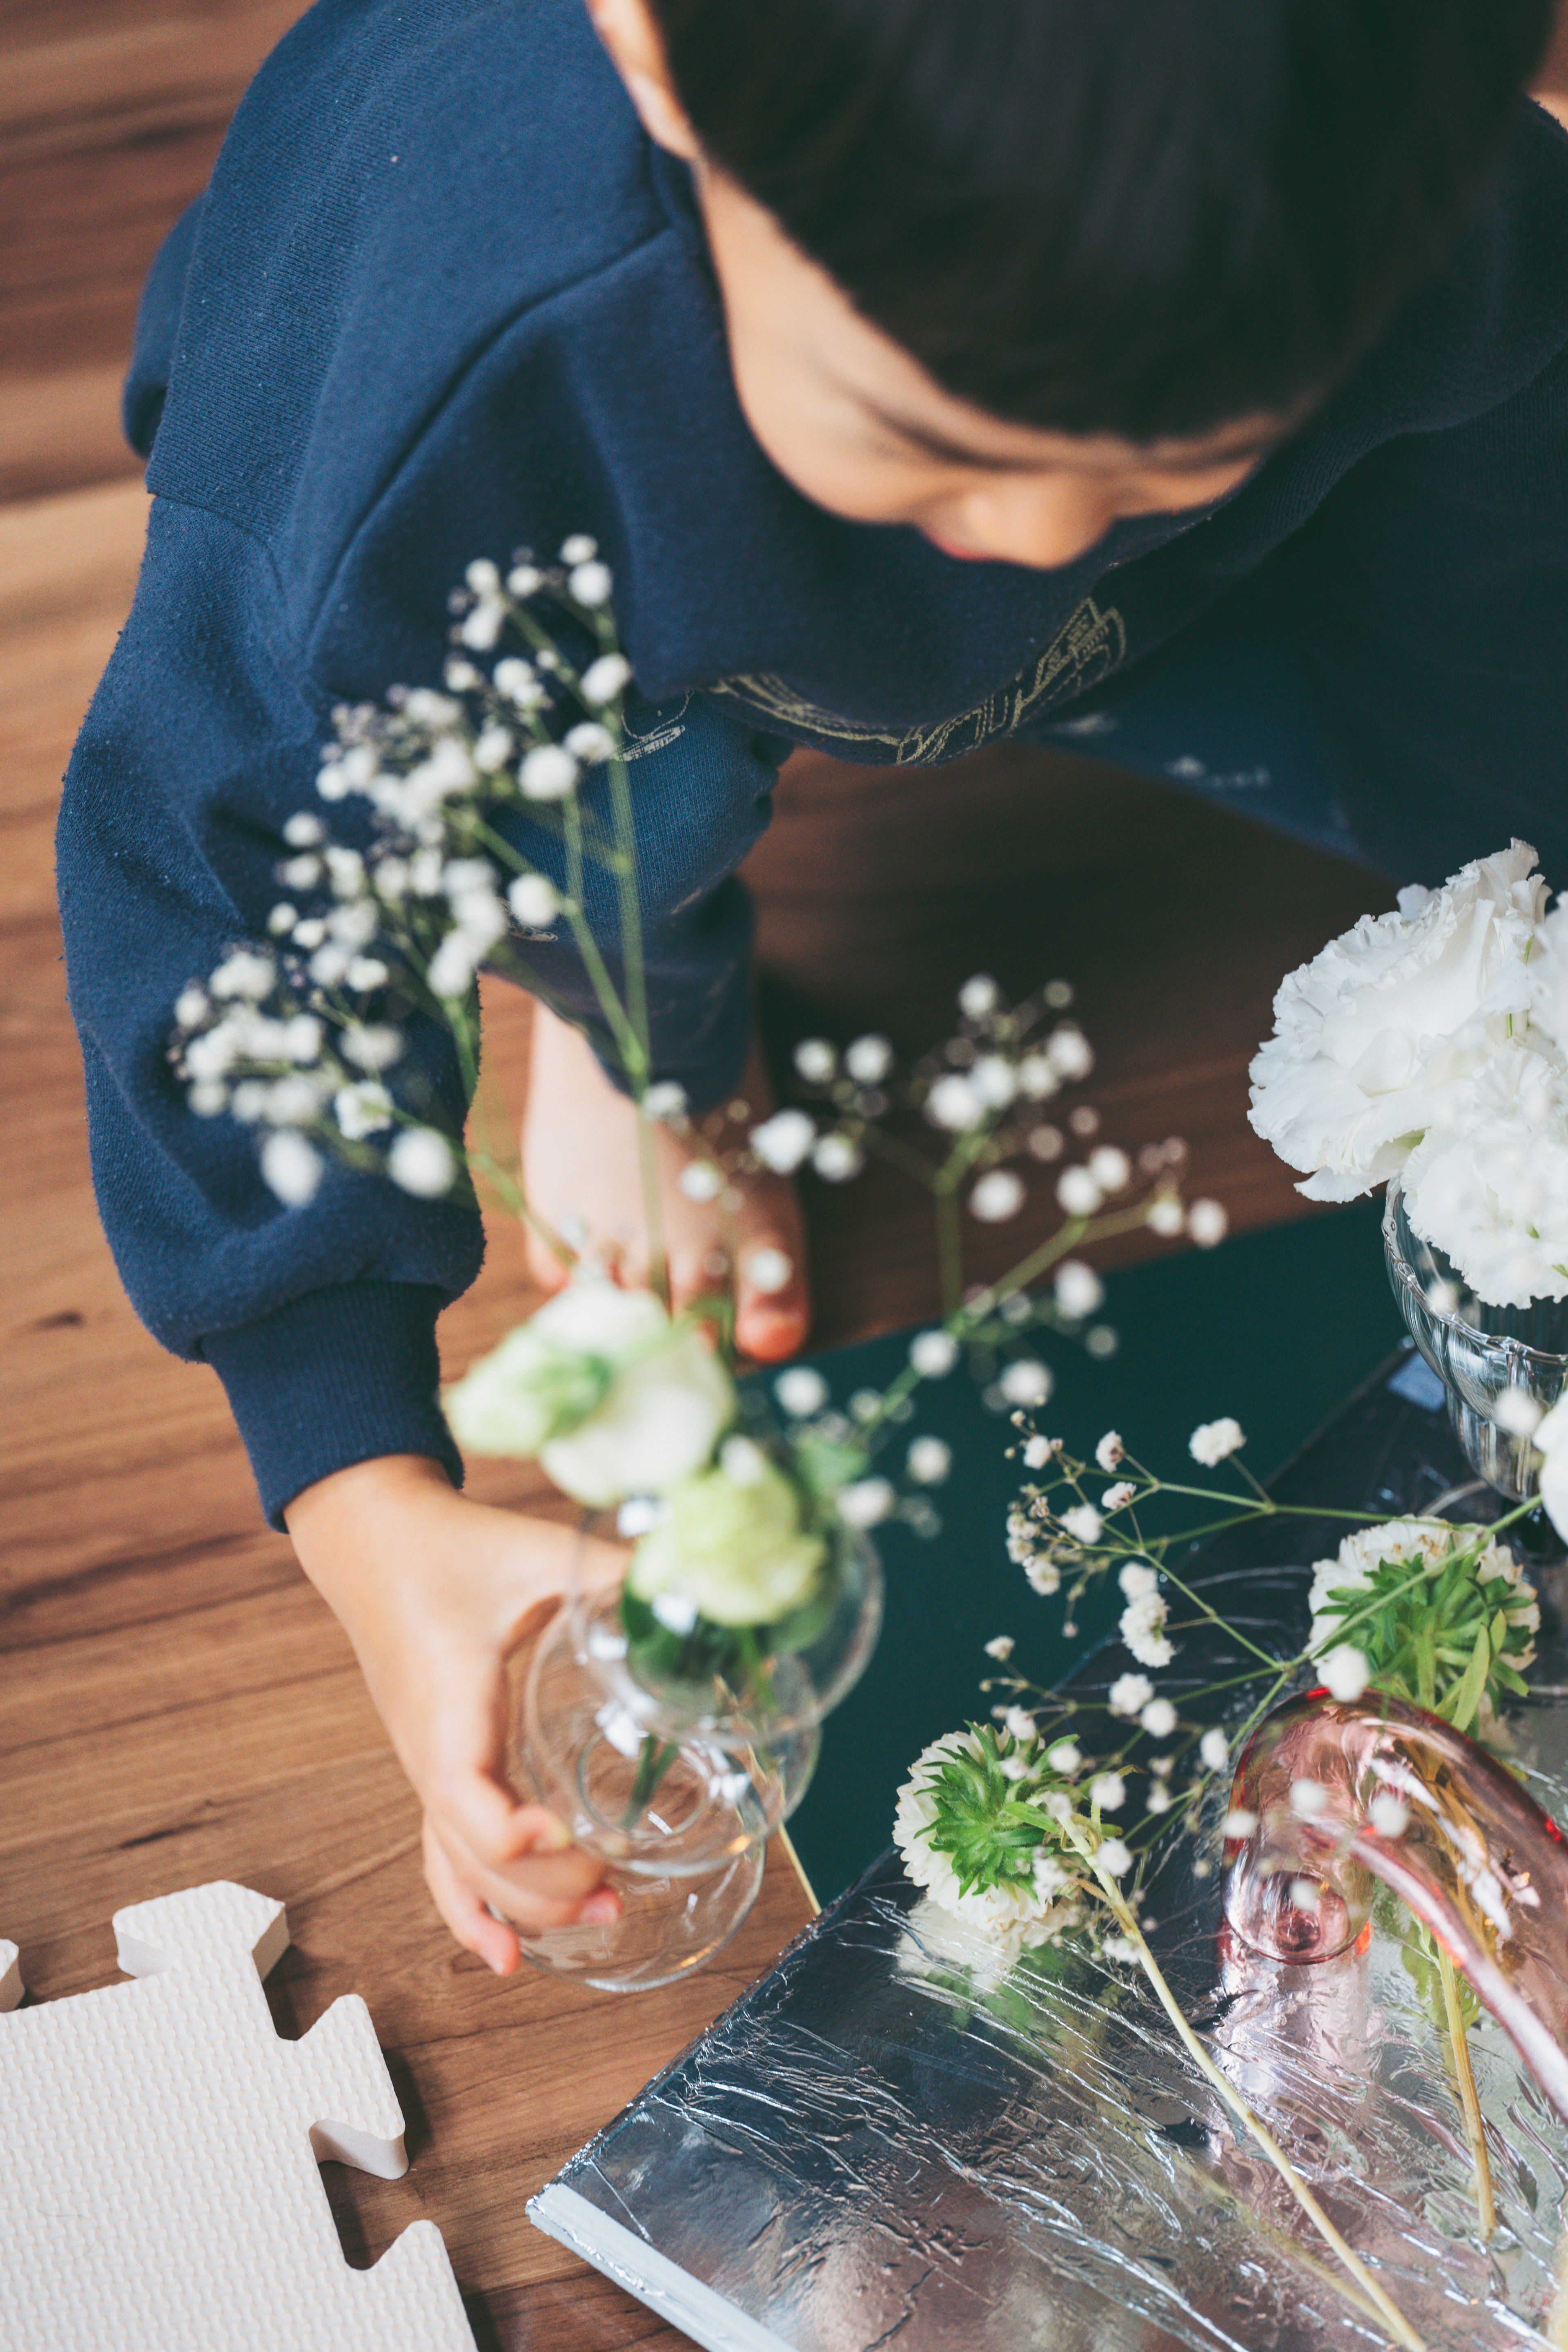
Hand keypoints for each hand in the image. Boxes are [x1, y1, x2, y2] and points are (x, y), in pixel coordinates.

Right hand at [286, 1453, 620, 1971]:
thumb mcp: (541, 1550)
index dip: (513, 1836)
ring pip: (458, 1865)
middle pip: (470, 1854)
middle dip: (543, 1889)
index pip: (462, 1797)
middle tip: (618, 1892)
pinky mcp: (435, 1764)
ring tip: (598, 1920)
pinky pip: (442, 1853)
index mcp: (446, 1704)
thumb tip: (703, 1588)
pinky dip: (470, 1907)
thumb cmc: (452, 1546)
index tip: (573, 1839)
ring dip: (520, 1907)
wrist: (376, 1538)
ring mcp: (426, 1765)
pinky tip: (506, 1952)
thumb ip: (622, 1570)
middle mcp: (428, 1750)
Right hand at [521, 1004, 810, 1358]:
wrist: (649, 1022)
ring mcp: (602, 1240)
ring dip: (624, 1304)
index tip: (714, 1338)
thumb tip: (771, 1348)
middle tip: (673, 1298)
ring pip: (610, 1316)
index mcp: (722, 1257)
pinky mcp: (553, 1214)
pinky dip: (579, 1277)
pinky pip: (562, 1283)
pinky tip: (600, 1246)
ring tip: (637, 1266)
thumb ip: (776, 1282)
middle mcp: (660, 1260)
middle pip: (659, 1338)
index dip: (714, 1347)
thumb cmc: (725, 1105)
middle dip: (669, 1332)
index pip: (713, 1348)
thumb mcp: (771, 1192)